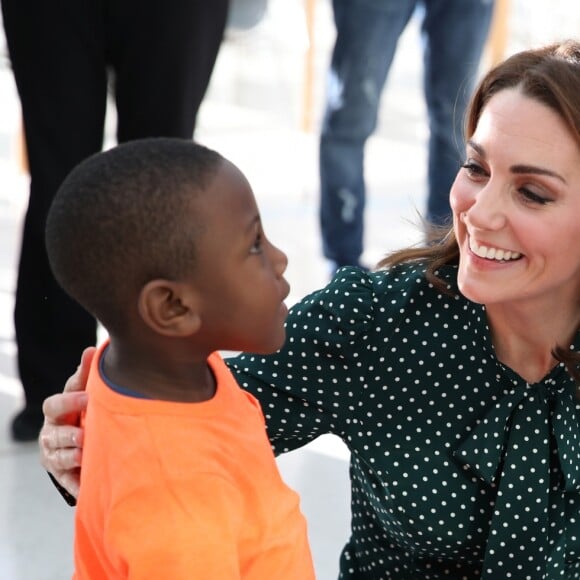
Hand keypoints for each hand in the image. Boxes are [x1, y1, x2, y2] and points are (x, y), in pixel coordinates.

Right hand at [39, 346, 93, 498]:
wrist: (79, 442)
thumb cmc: (82, 411)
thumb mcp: (83, 393)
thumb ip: (85, 375)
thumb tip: (93, 349)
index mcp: (57, 411)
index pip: (55, 404)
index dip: (69, 401)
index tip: (87, 398)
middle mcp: (51, 432)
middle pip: (53, 433)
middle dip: (67, 434)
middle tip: (83, 434)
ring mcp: (54, 454)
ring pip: (57, 456)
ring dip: (70, 456)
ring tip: (84, 455)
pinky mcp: (61, 474)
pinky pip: (66, 481)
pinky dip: (75, 485)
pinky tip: (85, 488)